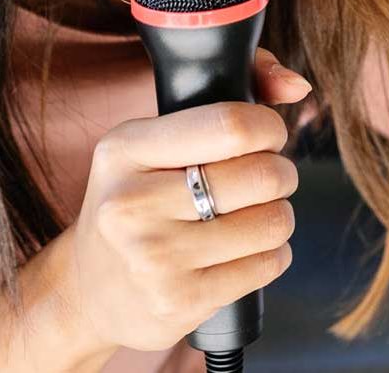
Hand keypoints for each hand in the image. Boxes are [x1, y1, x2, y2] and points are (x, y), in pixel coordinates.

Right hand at [67, 50, 309, 353]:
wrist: (90, 288)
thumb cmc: (141, 196)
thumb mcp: (157, 137)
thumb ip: (235, 88)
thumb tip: (298, 85)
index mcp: (125, 149)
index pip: (231, 125)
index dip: (269, 127)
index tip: (267, 135)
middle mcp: (131, 204)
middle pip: (261, 175)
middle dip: (281, 173)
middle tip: (265, 179)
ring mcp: (153, 258)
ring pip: (272, 222)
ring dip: (279, 216)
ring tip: (253, 214)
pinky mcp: (178, 302)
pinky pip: (268, 265)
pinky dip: (272, 254)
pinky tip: (244, 250)